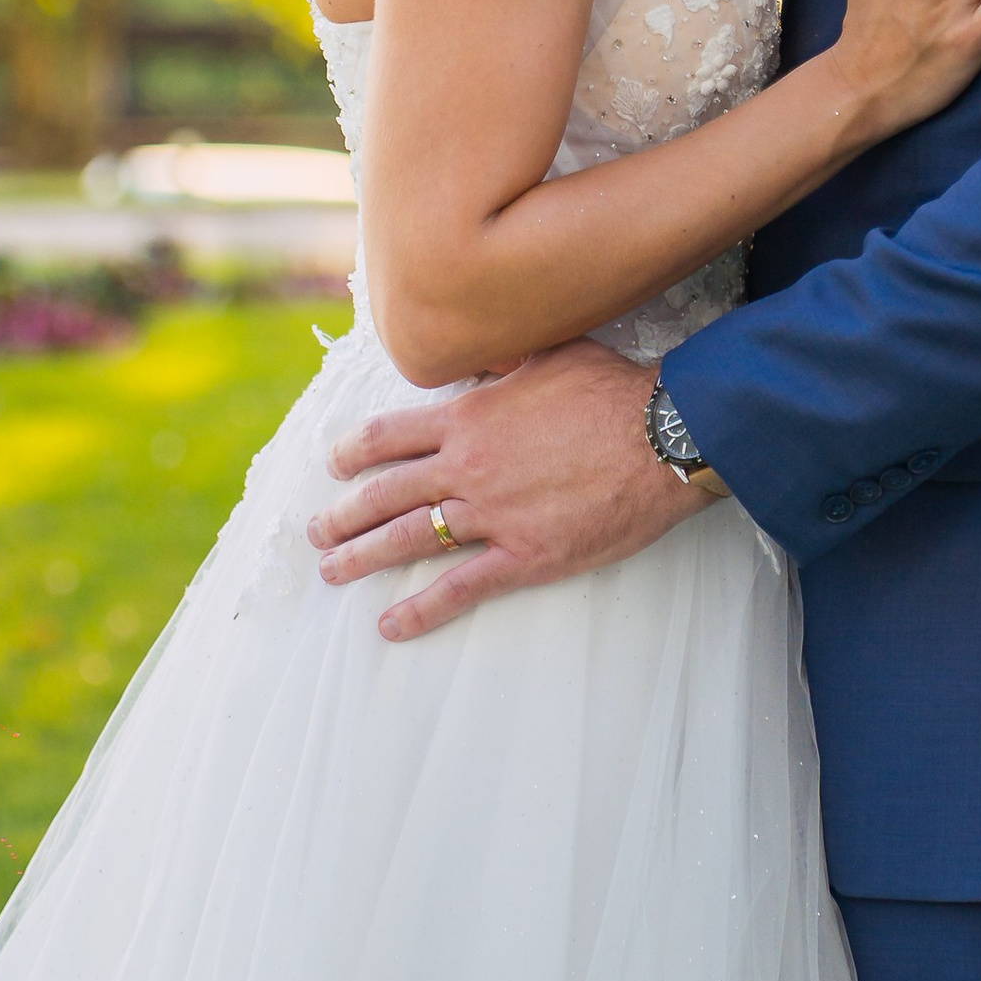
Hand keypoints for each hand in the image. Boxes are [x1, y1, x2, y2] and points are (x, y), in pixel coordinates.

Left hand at [307, 338, 710, 639]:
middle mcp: (468, 466)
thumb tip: (483, 354)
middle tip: (317, 532)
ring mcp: (493, 513)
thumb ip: (504, 362)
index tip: (333, 464)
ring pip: (410, 538)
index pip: (388, 435)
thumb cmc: (613, 390)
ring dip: (362, 558)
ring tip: (333, 572)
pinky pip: (460, 588)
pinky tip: (390, 625)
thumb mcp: (549, 354)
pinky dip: (420, 610)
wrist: (663, 437)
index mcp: (469, 416)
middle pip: (385, 492)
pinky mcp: (524, 555)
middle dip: (343, 514)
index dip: (353, 451)